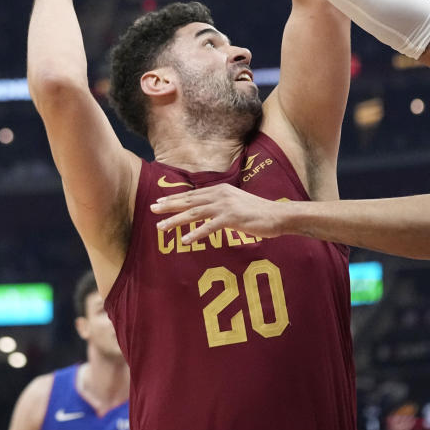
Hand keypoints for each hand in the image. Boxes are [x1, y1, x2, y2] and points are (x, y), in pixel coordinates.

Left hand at [150, 184, 289, 244]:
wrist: (278, 215)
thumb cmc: (258, 212)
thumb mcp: (236, 203)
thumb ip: (221, 204)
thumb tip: (207, 209)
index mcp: (220, 190)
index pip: (192, 194)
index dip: (174, 198)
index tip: (159, 201)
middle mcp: (220, 194)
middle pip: (189, 200)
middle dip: (169, 205)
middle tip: (152, 209)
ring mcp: (225, 206)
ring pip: (195, 212)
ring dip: (176, 220)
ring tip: (161, 227)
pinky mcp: (232, 218)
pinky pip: (209, 227)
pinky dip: (195, 233)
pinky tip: (184, 240)